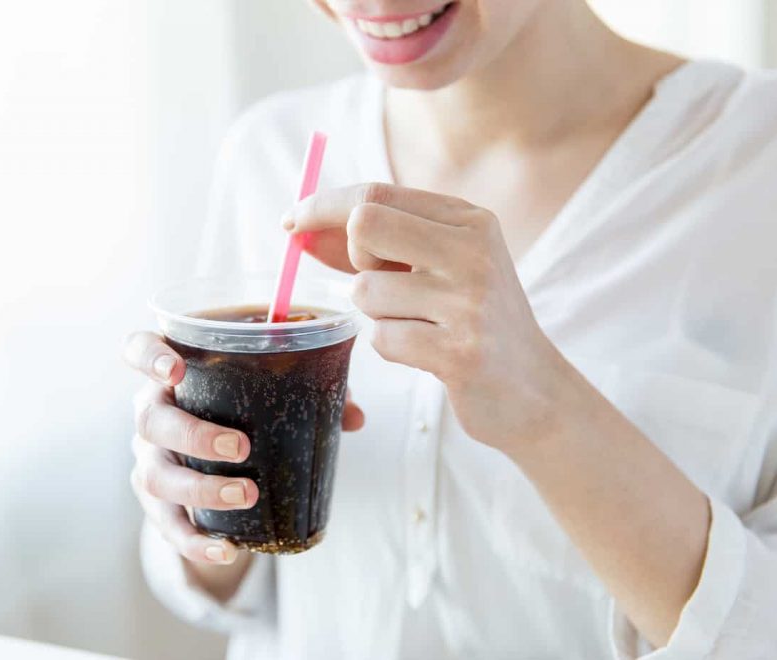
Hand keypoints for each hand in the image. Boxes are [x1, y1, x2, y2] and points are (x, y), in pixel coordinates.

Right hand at [123, 331, 365, 565]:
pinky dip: (194, 542)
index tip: (174, 370)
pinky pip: (166, 525)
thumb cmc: (241, 404)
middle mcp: (150, 412)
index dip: (148, 357)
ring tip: (247, 495)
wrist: (213, 451)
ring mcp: (148, 458)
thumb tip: (354, 418)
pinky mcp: (157, 501)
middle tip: (241, 448)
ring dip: (200, 489)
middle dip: (192, 435)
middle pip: (150, 420)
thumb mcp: (271, 388)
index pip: (138, 350)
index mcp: (172, 372)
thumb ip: (309, 390)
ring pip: (155, 476)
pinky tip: (226, 551)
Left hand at [285, 183, 572, 451]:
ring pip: (364, 291)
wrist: (534, 389)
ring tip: (420, 326)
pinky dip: (390, 347)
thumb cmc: (473, 320)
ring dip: (377, 314)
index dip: (323, 206)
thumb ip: (381, 241)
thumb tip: (301, 226)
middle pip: (364, 225)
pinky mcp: (459, 352)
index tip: (292, 221)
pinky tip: (427, 351)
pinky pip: (381, 338)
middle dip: (352, 258)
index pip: (376, 193)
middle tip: (380, 280)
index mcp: (470, 220)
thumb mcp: (441, 264)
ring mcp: (469, 301)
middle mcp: (474, 251)